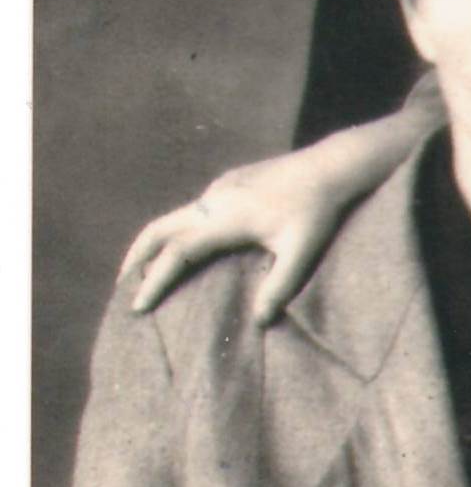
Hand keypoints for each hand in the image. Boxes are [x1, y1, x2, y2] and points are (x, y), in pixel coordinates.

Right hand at [118, 159, 340, 324]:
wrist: (331, 165)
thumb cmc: (318, 209)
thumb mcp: (302, 251)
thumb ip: (280, 286)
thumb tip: (259, 322)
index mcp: (226, 217)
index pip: (177, 251)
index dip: (154, 279)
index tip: (138, 305)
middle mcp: (214, 199)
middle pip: (159, 229)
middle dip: (136, 259)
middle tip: (123, 289)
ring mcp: (219, 187)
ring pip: (173, 216)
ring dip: (154, 243)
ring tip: (143, 271)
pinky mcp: (229, 182)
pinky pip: (192, 209)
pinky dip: (176, 230)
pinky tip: (185, 246)